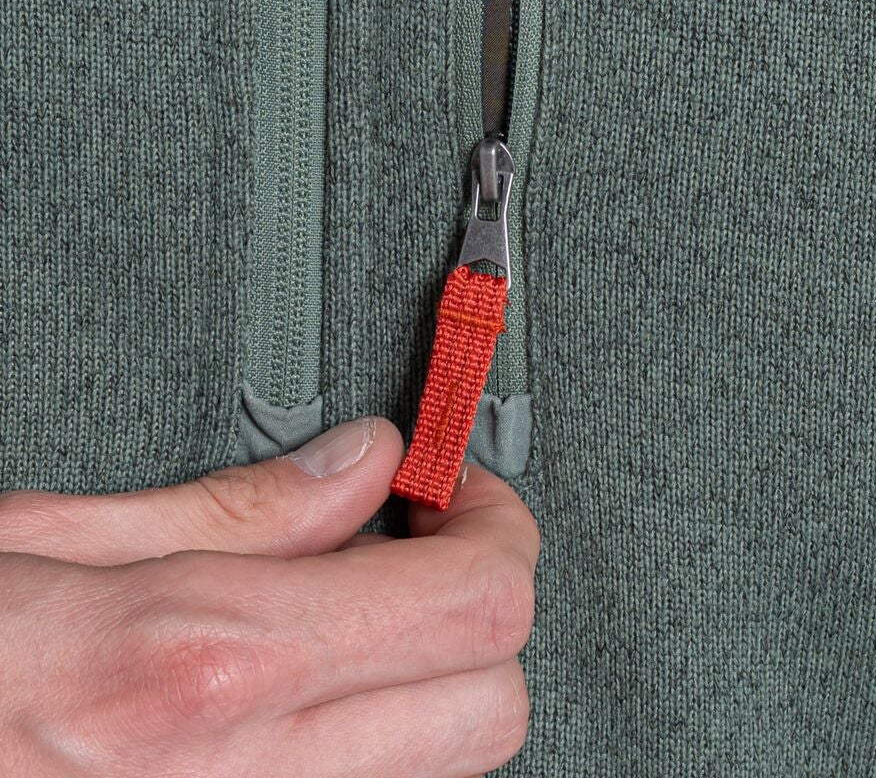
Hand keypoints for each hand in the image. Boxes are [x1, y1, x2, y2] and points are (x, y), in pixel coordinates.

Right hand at [0, 417, 539, 776]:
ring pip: (445, 776)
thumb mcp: (38, 543)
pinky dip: (369, 764)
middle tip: (420, 552)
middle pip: (495, 700)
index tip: (456, 491)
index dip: (497, 525)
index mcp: (207, 661)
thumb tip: (365, 462)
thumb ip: (233, 507)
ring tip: (356, 629)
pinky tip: (301, 714)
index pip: (476, 598)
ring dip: (432, 690)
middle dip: (482, 609)